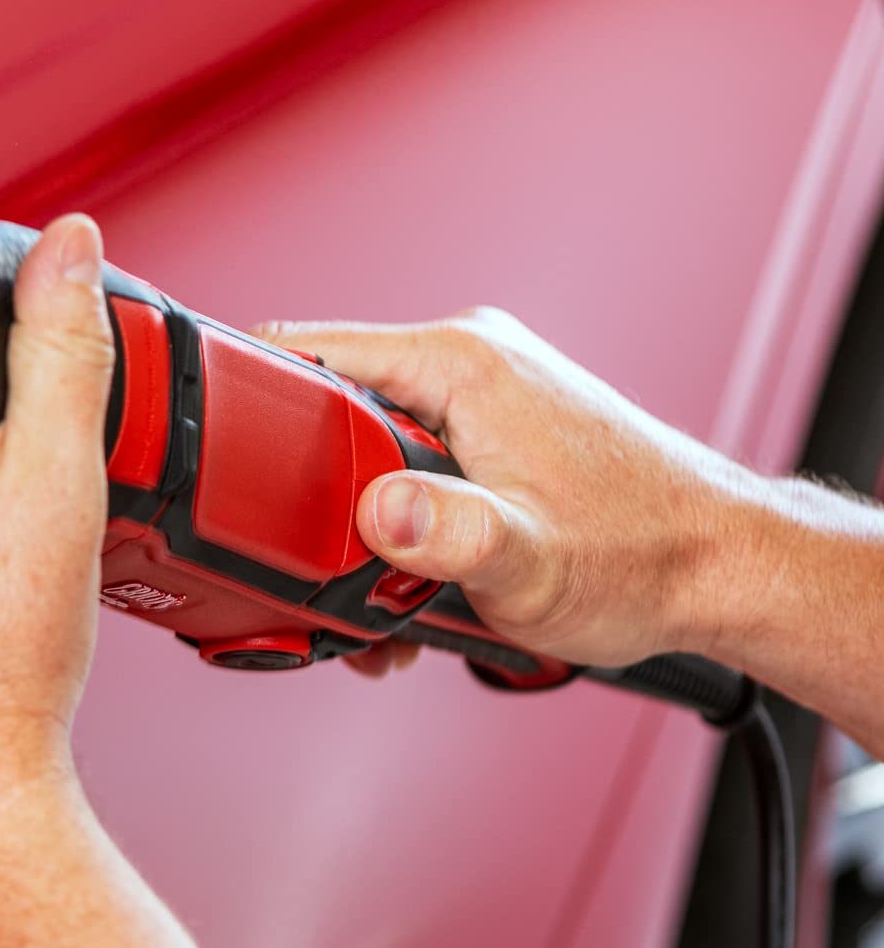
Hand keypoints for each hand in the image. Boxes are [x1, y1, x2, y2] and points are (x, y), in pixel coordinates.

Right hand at [256, 307, 748, 669]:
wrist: (718, 568)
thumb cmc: (643, 556)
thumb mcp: (528, 562)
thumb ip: (448, 535)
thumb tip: (380, 512)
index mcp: (461, 362)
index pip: (307, 352)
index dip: (251, 414)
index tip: (229, 480)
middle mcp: (466, 362)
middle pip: (325, 411)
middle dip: (309, 497)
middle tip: (325, 570)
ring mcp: (477, 396)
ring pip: (361, 448)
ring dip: (355, 526)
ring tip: (386, 596)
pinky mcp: (486, 431)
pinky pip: (402, 464)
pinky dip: (394, 525)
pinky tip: (414, 583)